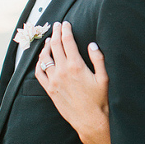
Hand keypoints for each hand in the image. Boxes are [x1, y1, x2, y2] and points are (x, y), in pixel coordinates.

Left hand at [36, 22, 110, 143]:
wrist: (90, 119)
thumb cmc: (100, 100)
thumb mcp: (104, 78)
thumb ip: (98, 59)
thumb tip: (92, 45)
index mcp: (76, 66)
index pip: (67, 42)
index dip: (66, 30)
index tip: (66, 24)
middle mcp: (62, 71)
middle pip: (55, 46)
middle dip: (55, 33)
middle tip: (57, 25)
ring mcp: (53, 80)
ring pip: (45, 58)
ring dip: (46, 46)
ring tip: (49, 40)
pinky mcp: (49, 89)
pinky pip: (39, 73)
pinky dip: (39, 63)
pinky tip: (42, 59)